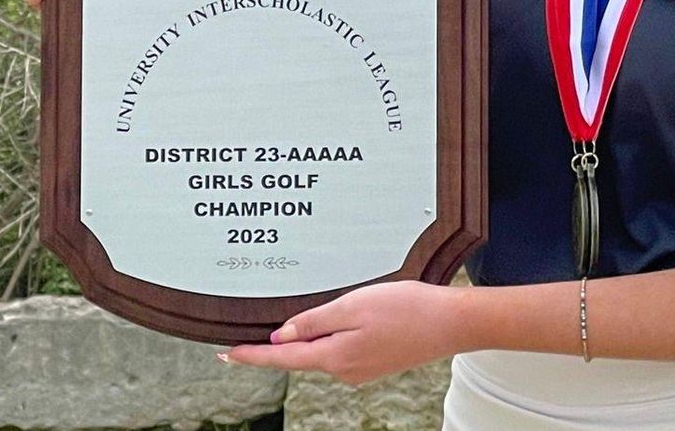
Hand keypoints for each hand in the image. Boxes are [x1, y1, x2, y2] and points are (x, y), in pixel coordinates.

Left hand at [222, 281, 470, 384]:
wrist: (449, 323)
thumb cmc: (405, 308)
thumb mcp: (353, 305)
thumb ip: (314, 321)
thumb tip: (281, 335)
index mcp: (334, 356)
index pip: (282, 357)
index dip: (251, 355)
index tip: (225, 354)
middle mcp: (344, 370)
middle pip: (302, 355)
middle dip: (283, 342)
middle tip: (256, 331)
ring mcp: (361, 369)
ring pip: (324, 351)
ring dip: (315, 335)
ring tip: (317, 313)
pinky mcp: (375, 363)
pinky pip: (343, 350)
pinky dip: (335, 336)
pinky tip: (347, 320)